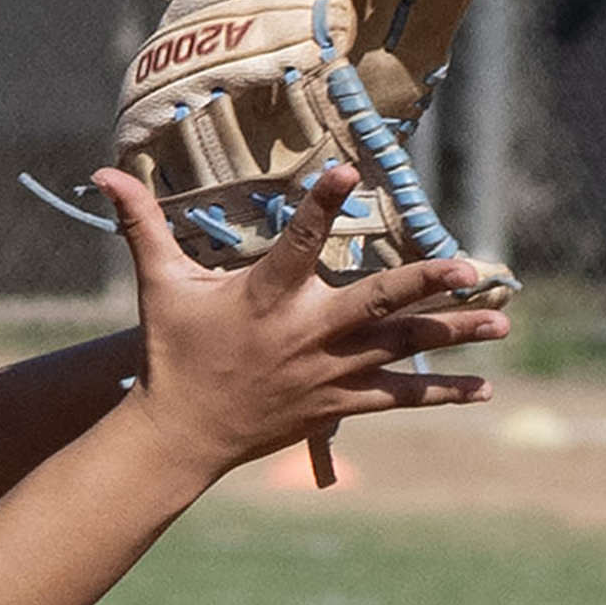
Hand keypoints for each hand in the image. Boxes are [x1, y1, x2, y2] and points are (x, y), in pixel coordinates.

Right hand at [101, 158, 506, 486]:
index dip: (322, 205)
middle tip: (469, 269)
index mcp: (265, 297)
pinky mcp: (339, 404)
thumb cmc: (173, 352)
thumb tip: (102, 171)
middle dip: (425, 286)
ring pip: (402, 349)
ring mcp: (328, 372)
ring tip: (503, 323)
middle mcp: (305, 333)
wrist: (181, 435)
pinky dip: (442, 394)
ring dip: (454, 337)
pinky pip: (399, 398)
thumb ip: (141, 224)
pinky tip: (485, 389)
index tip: (347, 170)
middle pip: (374, 303)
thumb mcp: (159, 285)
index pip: (298, 242)